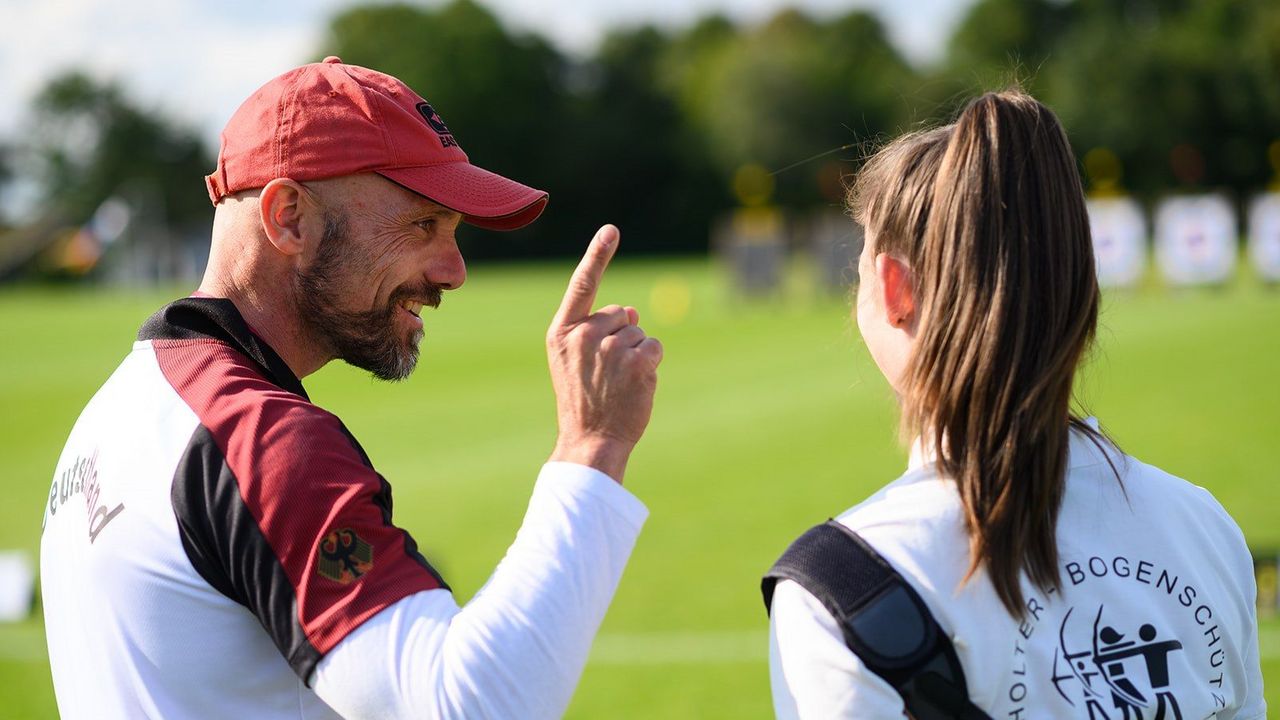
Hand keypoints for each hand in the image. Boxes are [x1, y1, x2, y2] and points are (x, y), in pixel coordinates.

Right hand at [546, 225, 662, 483]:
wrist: (589, 441)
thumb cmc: (583, 401)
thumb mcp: (573, 362)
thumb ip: (595, 331)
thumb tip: (634, 311)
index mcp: (562, 333)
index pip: (582, 286)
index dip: (597, 255)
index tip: (611, 230)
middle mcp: (585, 335)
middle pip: (622, 313)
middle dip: (623, 335)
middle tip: (607, 372)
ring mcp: (611, 348)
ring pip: (640, 333)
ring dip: (636, 354)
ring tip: (618, 383)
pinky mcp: (638, 362)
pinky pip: (655, 347)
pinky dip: (651, 364)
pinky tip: (634, 385)